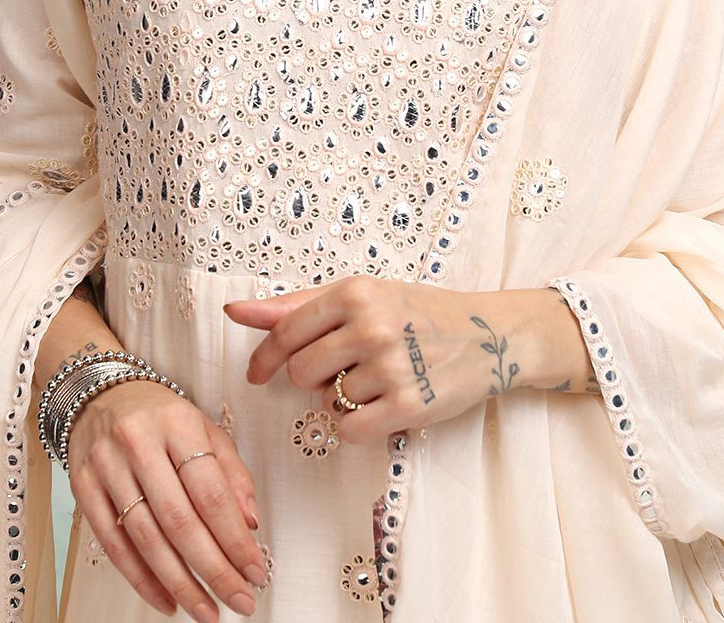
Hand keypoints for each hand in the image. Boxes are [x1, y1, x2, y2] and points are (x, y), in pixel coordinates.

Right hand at [66, 379, 267, 619]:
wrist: (100, 393)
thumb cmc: (160, 416)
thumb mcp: (203, 428)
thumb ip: (231, 472)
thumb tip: (250, 523)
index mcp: (178, 423)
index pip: (211, 492)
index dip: (235, 538)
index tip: (256, 571)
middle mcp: (139, 443)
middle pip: (180, 520)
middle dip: (214, 570)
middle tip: (239, 601)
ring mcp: (107, 466)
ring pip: (146, 538)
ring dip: (180, 584)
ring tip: (206, 611)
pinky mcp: (83, 488)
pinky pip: (114, 545)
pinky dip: (141, 580)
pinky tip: (166, 601)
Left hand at [223, 277, 548, 444]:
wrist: (488, 334)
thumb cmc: (415, 311)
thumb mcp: (360, 295)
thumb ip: (296, 306)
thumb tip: (235, 310)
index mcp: (354, 292)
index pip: (286, 332)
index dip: (264, 358)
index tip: (256, 375)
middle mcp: (371, 326)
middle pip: (301, 372)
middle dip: (313, 378)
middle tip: (345, 368)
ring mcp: (391, 366)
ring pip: (328, 402)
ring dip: (342, 400)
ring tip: (377, 380)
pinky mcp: (409, 404)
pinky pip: (351, 430)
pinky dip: (358, 425)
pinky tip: (381, 405)